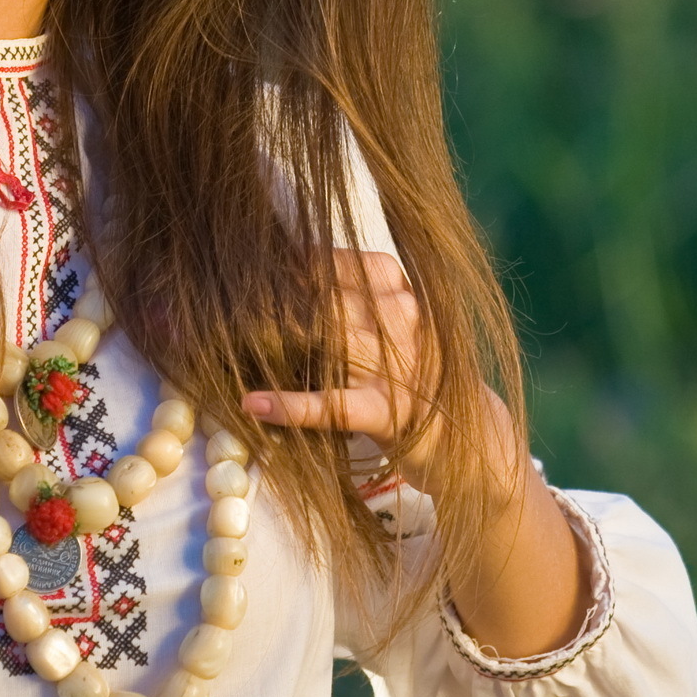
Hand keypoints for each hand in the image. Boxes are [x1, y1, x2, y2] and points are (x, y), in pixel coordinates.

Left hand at [243, 248, 461, 494]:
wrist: (471, 438)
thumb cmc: (418, 376)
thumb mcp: (397, 327)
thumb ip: (356, 299)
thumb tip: (288, 269)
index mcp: (403, 294)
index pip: (343, 262)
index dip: (297, 261)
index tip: (257, 258)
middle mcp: (403, 322)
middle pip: (329, 298)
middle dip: (278, 295)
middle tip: (225, 293)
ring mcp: (395, 368)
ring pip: (329, 342)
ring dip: (277, 338)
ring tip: (229, 333)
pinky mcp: (387, 413)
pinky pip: (333, 406)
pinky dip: (292, 405)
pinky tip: (254, 402)